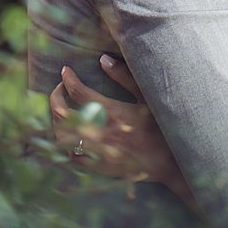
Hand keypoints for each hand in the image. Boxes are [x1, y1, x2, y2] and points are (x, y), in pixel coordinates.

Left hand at [48, 54, 193, 204]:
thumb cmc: (162, 127)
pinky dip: (66, 146)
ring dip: (57, 122)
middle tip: (59, 90)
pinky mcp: (100, 167)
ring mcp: (99, 152)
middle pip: (63, 115)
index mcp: (113, 112)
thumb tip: (103, 59)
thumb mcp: (147, 98)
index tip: (66, 72)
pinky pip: (73, 157)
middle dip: (55, 99)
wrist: (172, 162)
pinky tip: (70, 136)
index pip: (79, 92)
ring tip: (62, 112)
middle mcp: (102, 132)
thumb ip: (125, 77)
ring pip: (63, 137)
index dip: (68, 80)